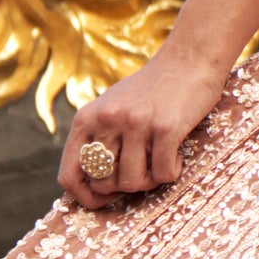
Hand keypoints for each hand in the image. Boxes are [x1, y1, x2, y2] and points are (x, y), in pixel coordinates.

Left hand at [57, 39, 224, 208]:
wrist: (189, 59)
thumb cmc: (151, 91)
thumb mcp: (112, 108)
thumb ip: (97, 140)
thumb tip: (90, 188)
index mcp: (87, 118)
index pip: (69, 175)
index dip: (85, 197)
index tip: (106, 199)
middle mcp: (107, 120)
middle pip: (104, 184)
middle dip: (124, 187)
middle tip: (143, 170)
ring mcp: (135, 123)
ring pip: (133, 183)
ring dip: (150, 180)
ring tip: (160, 161)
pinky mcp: (165, 127)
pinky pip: (163, 174)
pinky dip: (172, 171)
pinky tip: (176, 154)